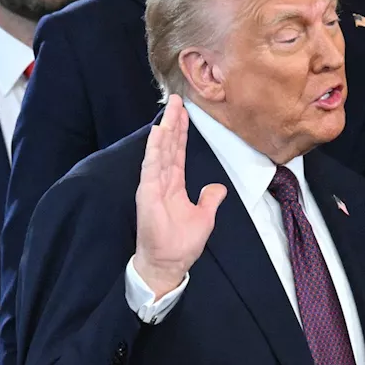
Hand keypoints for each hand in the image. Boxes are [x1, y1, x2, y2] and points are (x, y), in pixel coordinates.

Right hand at [133, 95, 226, 296]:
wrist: (169, 264)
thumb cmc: (181, 244)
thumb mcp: (204, 217)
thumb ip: (209, 199)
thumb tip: (217, 188)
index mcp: (174, 185)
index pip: (177, 152)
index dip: (181, 132)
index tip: (185, 112)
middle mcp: (162, 181)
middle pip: (168, 146)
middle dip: (173, 123)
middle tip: (177, 100)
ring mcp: (153, 186)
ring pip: (160, 151)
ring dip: (165, 129)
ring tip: (171, 108)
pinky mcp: (147, 193)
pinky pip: (152, 166)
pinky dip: (156, 149)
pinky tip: (160, 132)